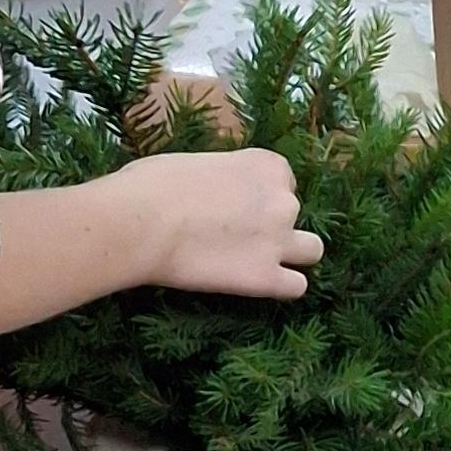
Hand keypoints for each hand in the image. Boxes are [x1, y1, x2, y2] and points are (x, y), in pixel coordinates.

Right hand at [130, 146, 322, 298]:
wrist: (140, 222)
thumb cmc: (152, 184)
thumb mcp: (196, 163)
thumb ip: (221, 178)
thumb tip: (211, 190)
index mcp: (267, 165)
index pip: (283, 181)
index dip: (259, 196)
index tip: (235, 205)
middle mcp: (283, 200)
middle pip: (293, 214)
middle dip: (272, 224)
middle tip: (237, 234)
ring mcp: (279, 240)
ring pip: (311, 250)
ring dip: (291, 255)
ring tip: (257, 261)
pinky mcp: (266, 278)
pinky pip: (296, 287)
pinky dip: (281, 287)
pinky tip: (257, 284)